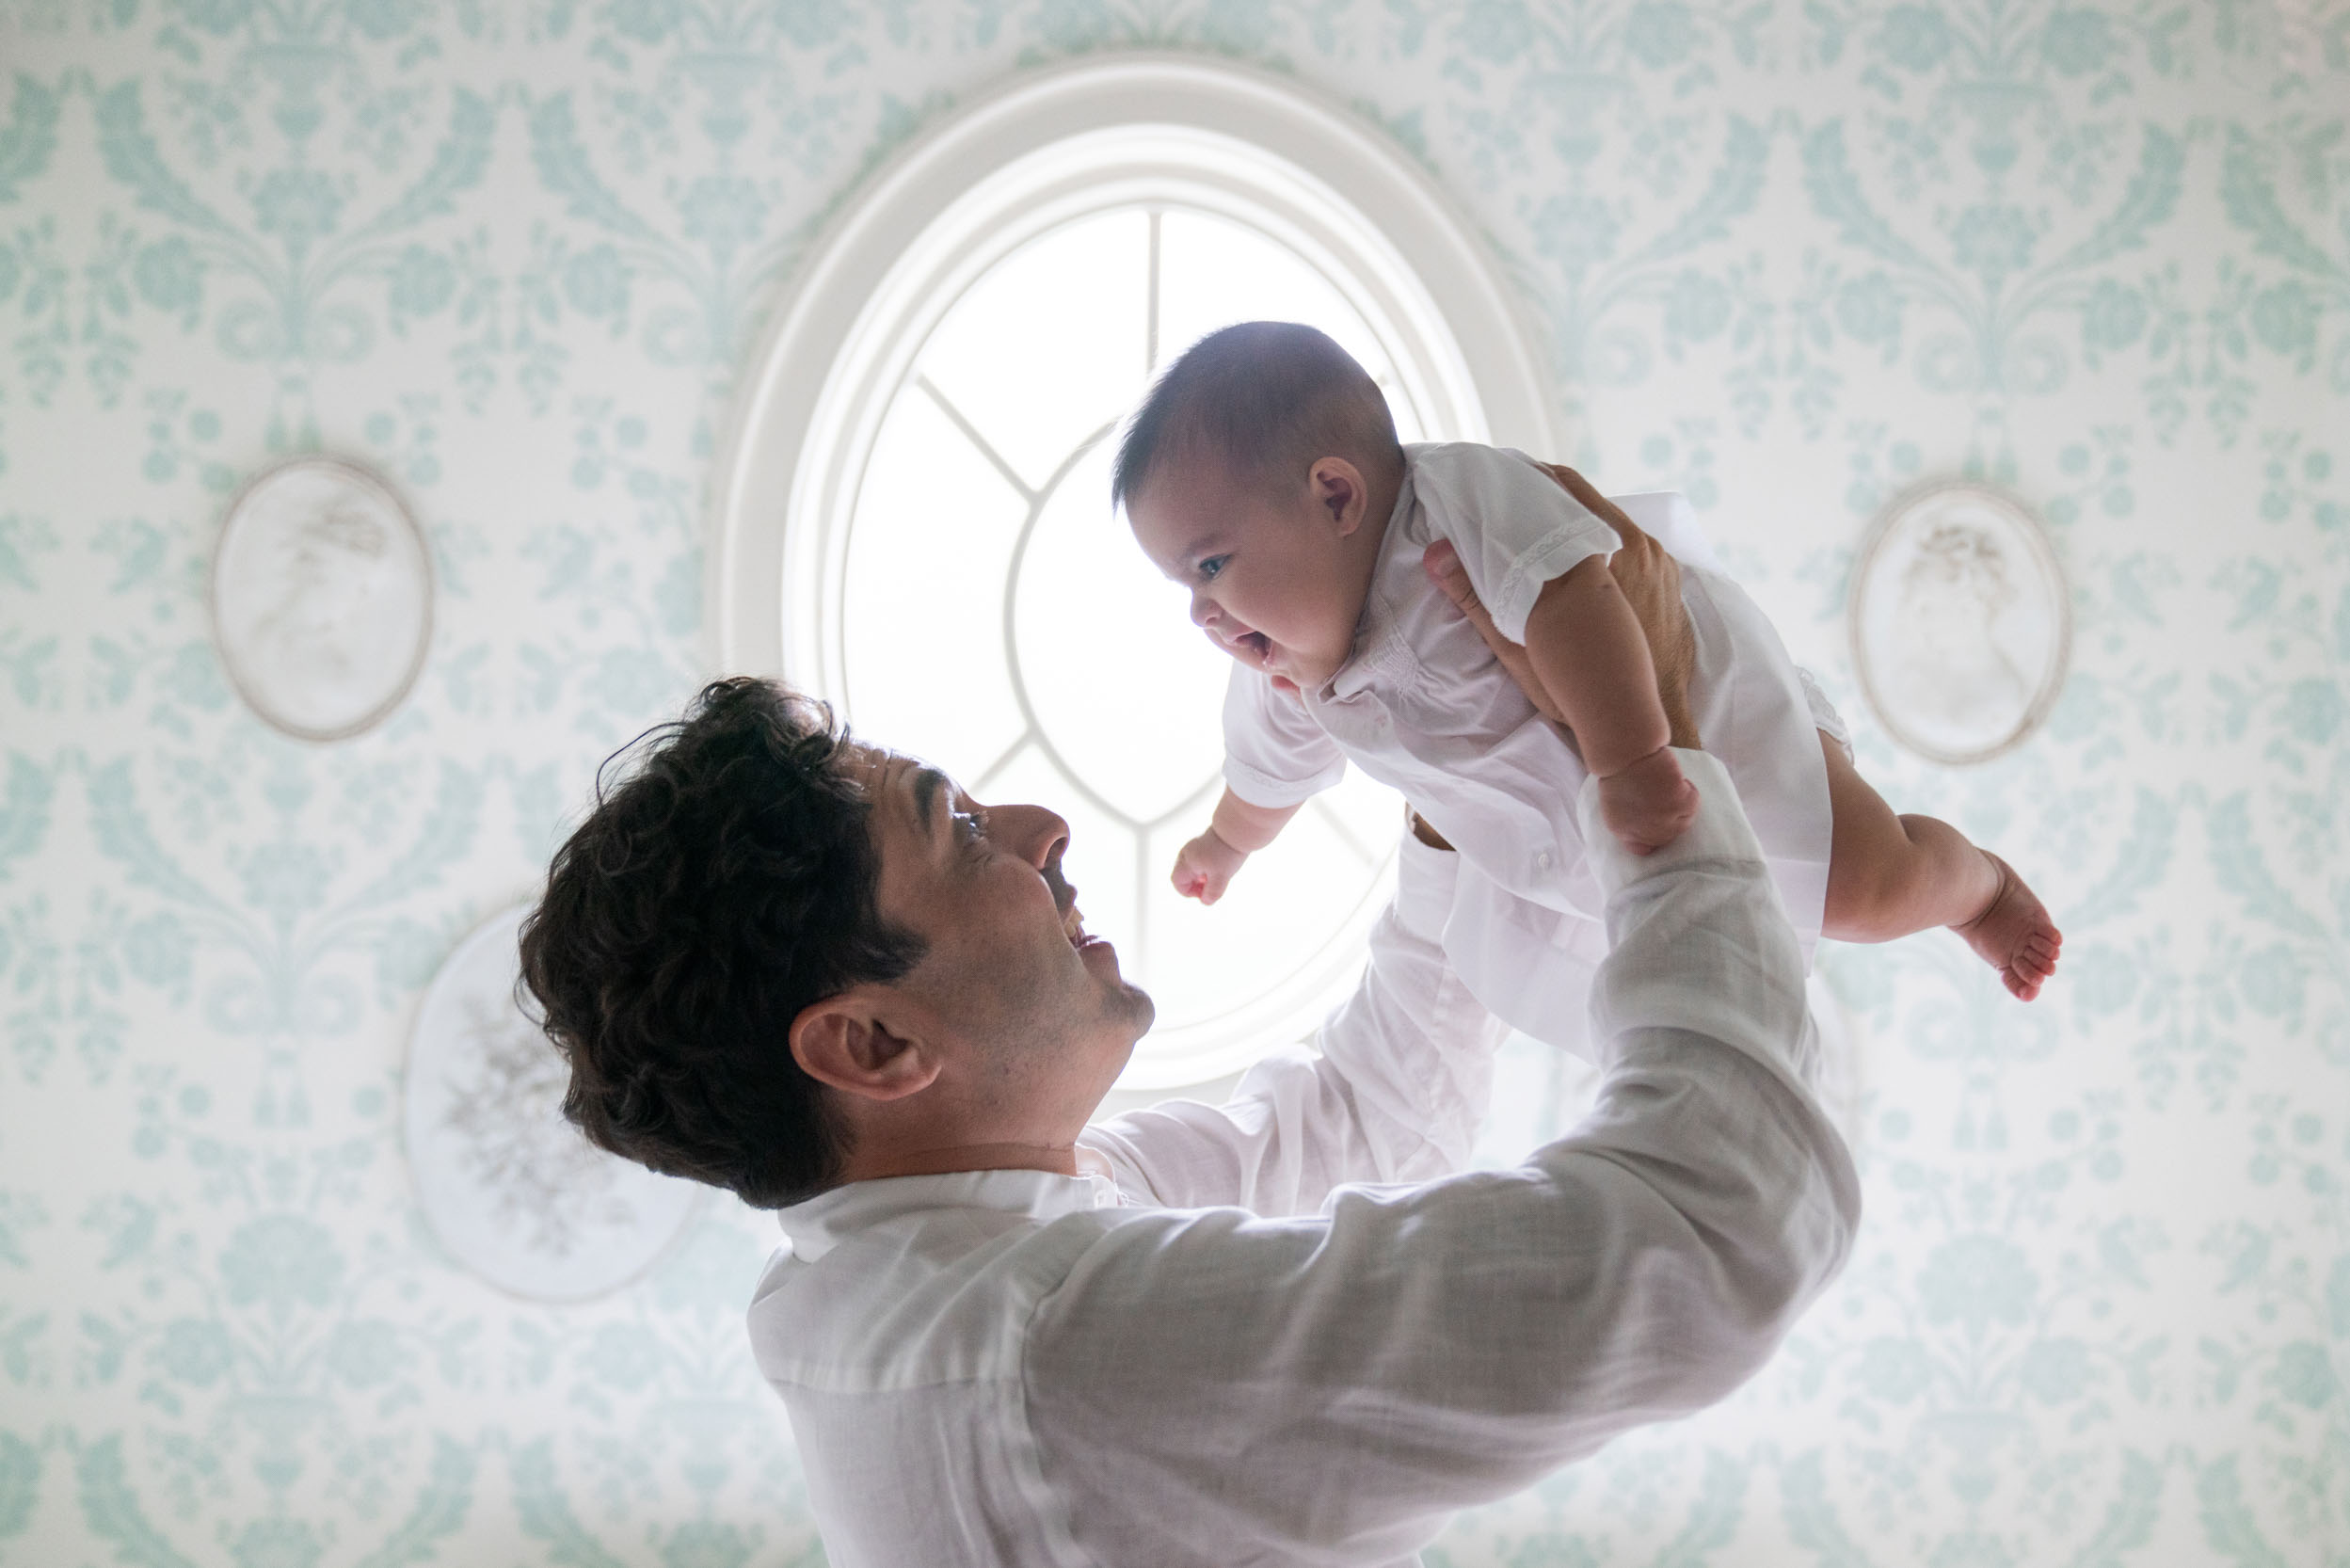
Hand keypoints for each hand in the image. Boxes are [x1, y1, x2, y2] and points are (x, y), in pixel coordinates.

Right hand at [1172, 827, 1248, 903]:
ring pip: (1191, 868)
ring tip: (1216, 874)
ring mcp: (1193, 847)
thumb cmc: (1227, 853)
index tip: (1205, 892)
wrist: (1237, 828)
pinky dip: (1205, 868)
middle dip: (1195, 885)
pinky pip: (1198, 860)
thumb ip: (1212, 892)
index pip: (1177, 882)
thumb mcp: (1221, 876)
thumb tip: (1205, 902)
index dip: (1188, 892)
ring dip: (1201, 876)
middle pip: (1183, 875)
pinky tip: (1219, 866)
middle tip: (1211, 884)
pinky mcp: (1202, 843)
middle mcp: (1186, 853)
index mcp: (1187, 861)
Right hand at [1422, 464, 1700, 748]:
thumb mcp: (1521, 649)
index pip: (1563, 488)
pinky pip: (1628, 545)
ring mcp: (1659, 561)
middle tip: (1512, 501)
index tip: (1501, 479)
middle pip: (1586, 501)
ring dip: (1574, 522)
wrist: (1649, 723)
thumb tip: (1435, 556)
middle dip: (1548, 498)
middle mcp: (1638, 547)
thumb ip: (1476, 598)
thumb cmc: (1585, 692)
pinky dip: (1600, 544)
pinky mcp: (1669, 577)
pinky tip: (1577, 561)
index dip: (1529, 478)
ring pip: (1608, 523)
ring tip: (1538, 529)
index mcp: (1605, 552)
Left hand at [1598, 746, 1698, 854]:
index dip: (1655, 835)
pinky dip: (1688, 787)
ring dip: (1681, 801)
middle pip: (1671, 834)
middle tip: (1664, 794)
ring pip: (1686, 820)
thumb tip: (1649, 832)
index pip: (1644, 849)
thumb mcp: (1613, 802)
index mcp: (1622, 830)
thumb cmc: (1619, 769)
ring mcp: (1662, 821)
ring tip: (1667, 782)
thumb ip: (1629, 820)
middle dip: (1671, 815)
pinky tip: (1673, 777)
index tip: (1660, 822)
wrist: (1625, 752)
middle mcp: (1643, 831)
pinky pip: (1693, 802)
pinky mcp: (1678, 805)